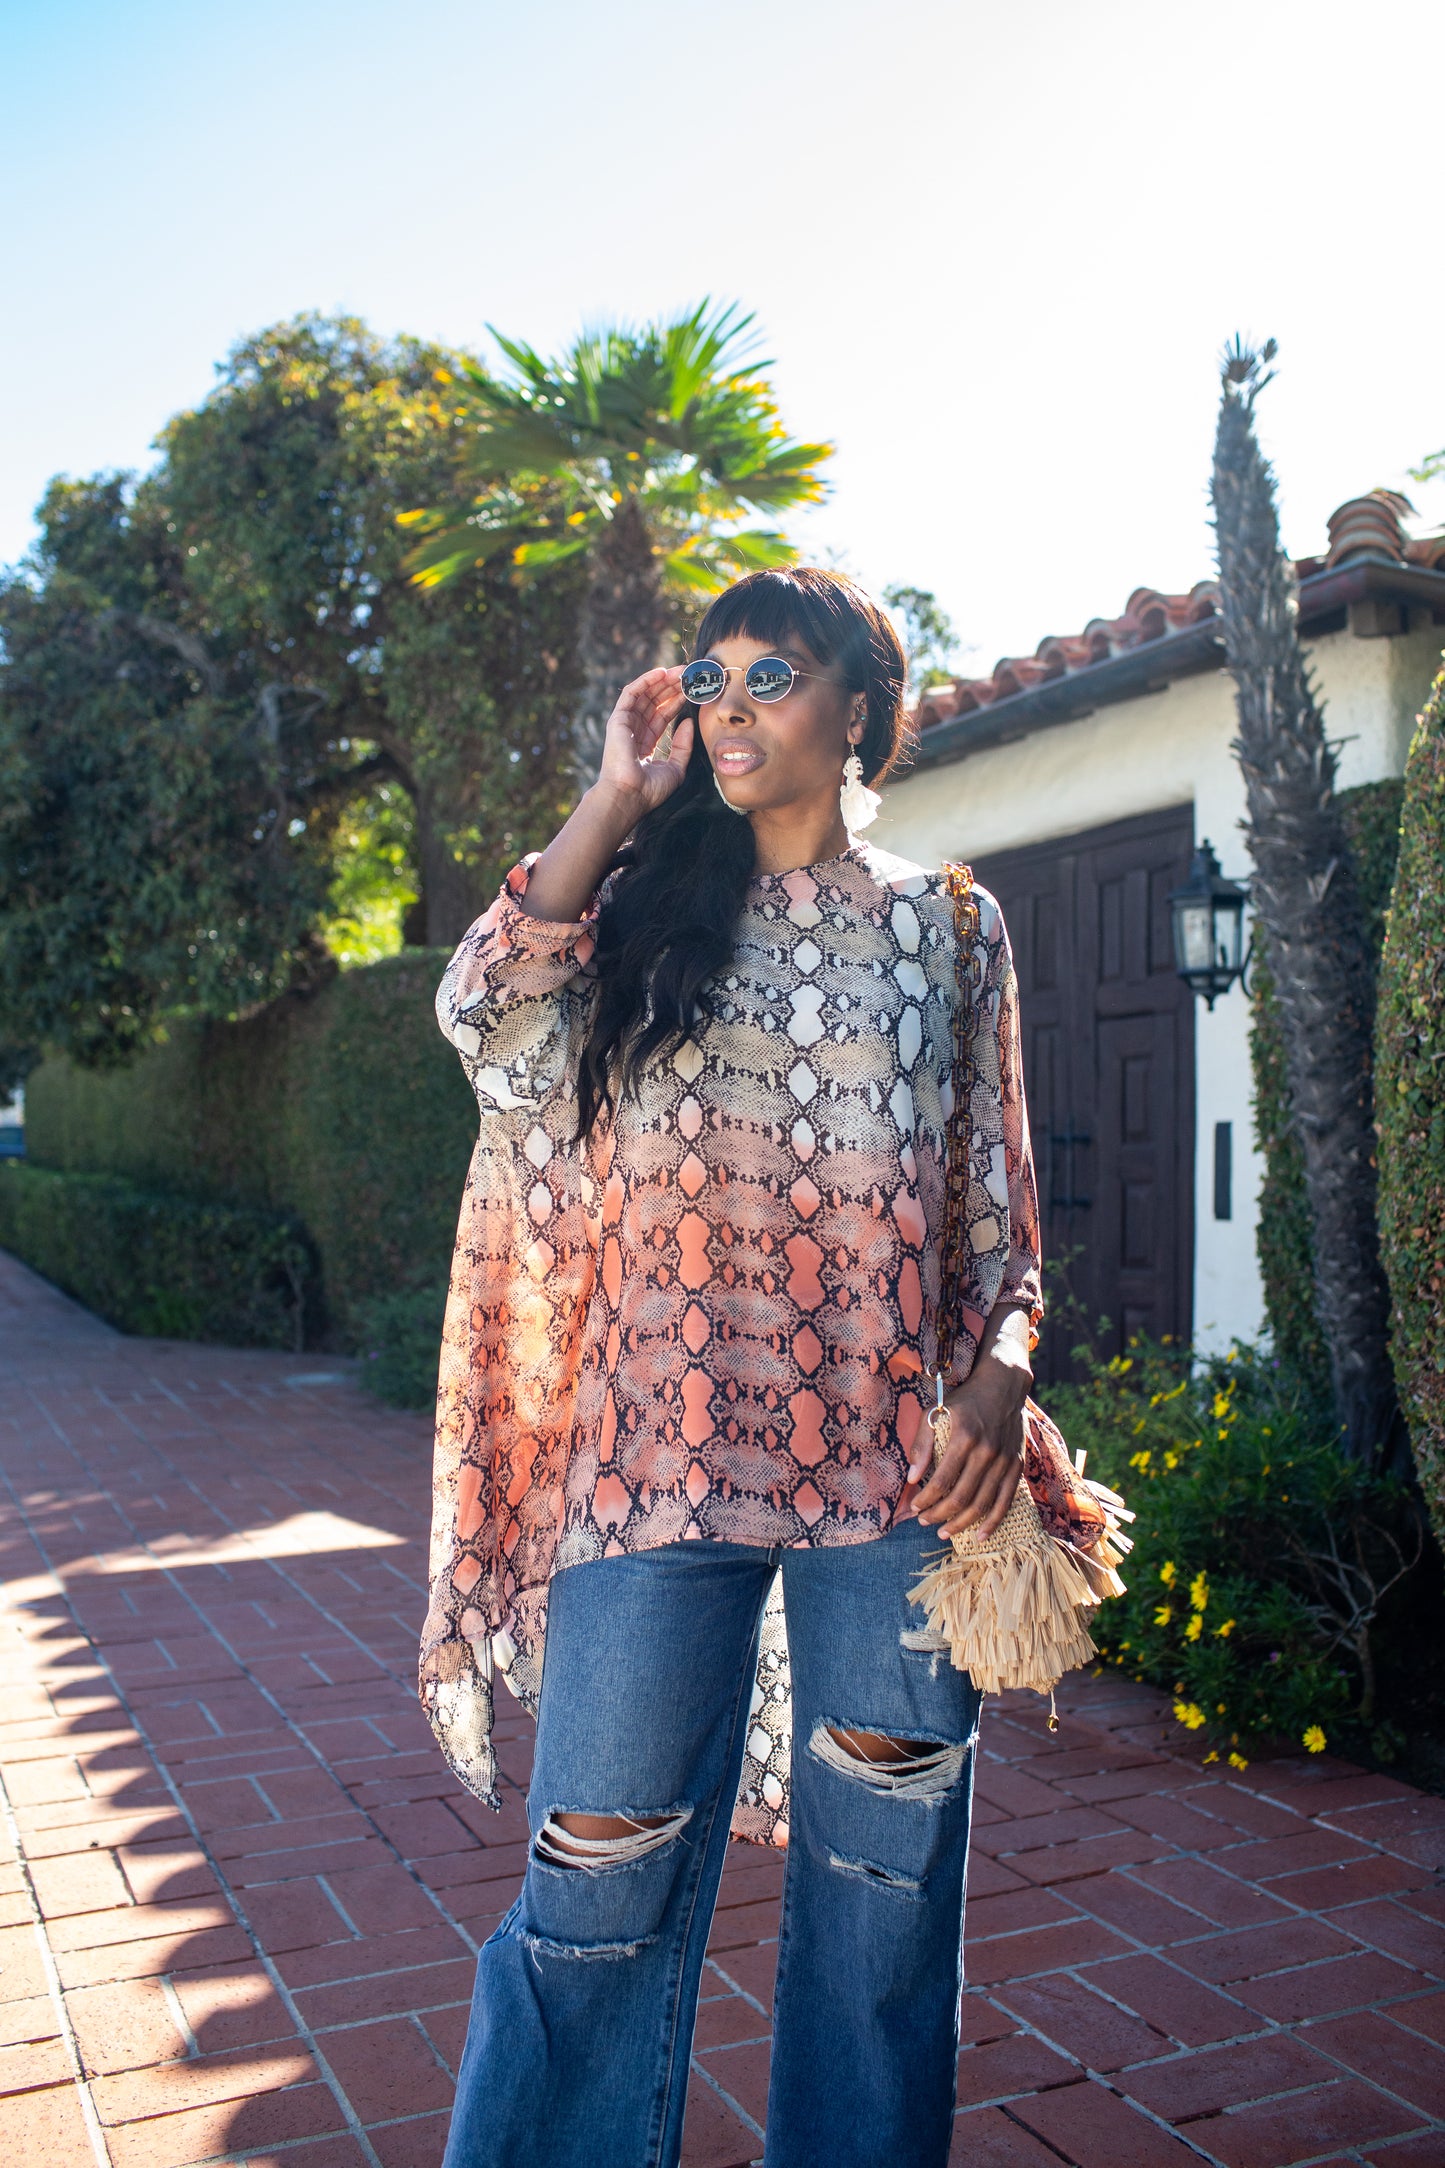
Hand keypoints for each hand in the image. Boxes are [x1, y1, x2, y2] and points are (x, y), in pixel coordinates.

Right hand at [595, 667, 693, 820]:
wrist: (630, 795)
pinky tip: (661, 673)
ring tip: (680, 671)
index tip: (693, 691)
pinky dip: (645, 681)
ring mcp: (625, 724)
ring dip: (662, 681)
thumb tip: (688, 722)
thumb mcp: (676, 768)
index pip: (662, 716)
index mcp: (645, 743)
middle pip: (654, 702)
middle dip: (671, 687)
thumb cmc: (650, 789)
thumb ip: (683, 746)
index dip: (677, 701)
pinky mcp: (618, 719)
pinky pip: (632, 693)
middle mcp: (634, 731)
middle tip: (689, 675)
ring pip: (645, 695)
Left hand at [907, 1356, 1028, 1538]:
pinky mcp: (1017, 1465)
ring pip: (982, 1503)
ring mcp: (1004, 1460)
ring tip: (943, 1533)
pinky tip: (979, 1536)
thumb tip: (912, 1479)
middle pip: (961, 1496)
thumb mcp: (935, 1412)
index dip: (926, 1499)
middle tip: (924, 1522)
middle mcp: (986, 1452)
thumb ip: (922, 1444)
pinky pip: (1005, 1500)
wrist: (1003, 1386)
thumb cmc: (964, 1400)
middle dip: (939, 1514)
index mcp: (964, 1438)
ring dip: (961, 1523)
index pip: (942, 1480)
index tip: (914, 1508)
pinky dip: (993, 1521)